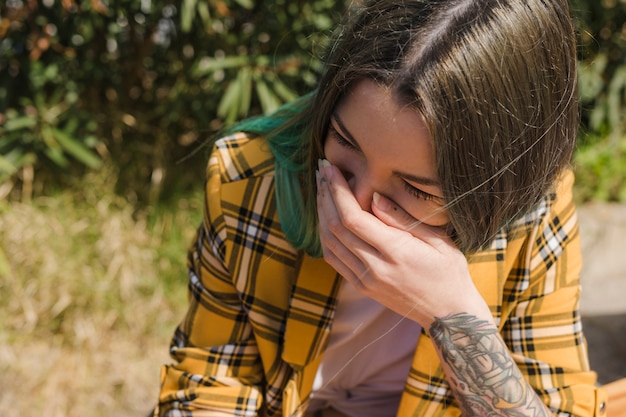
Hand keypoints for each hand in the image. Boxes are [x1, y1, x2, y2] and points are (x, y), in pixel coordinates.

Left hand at [316, 159, 488, 328]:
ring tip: (321, 189)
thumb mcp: (438, 240)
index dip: (338, 191)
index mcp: (396, 253)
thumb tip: (374, 196)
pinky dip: (325, 235)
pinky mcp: (361, 286)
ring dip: (321, 213)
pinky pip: (333, 258)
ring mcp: (365, 280)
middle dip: (325, 195)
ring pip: (329, 242)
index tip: (331, 168)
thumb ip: (402, 218)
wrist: (448, 313)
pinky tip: (326, 217)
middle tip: (321, 171)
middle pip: (336, 227)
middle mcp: (375, 268)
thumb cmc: (449, 271)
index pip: (354, 218)